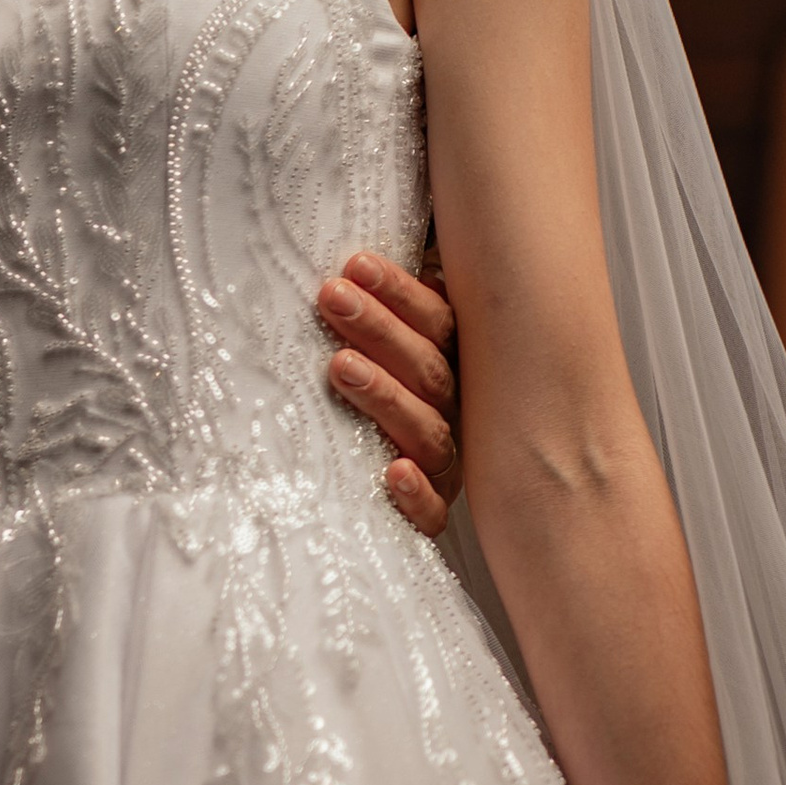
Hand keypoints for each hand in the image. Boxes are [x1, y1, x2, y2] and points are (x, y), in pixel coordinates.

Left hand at [316, 251, 461, 536]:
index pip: (436, 322)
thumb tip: (342, 267)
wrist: (370, 507)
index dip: (399, 293)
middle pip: (428, 369)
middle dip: (380, 329)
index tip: (354, 266)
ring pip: (428, 430)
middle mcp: (451, 414)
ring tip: (341, 365)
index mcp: (445, 369)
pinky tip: (393, 472)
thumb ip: (370, 323)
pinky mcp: (429, 518)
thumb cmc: (365, 415)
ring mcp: (442, 467)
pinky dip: (416, 493)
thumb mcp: (370, 360)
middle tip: (334, 297)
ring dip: (386, 395)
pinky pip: (431, 512)